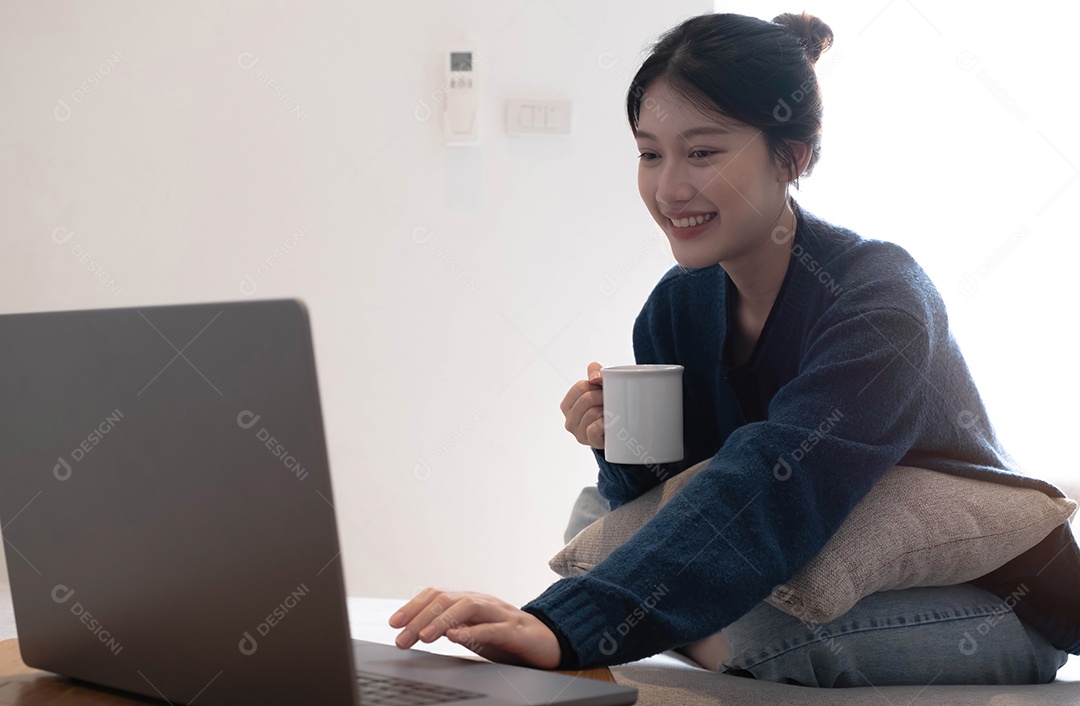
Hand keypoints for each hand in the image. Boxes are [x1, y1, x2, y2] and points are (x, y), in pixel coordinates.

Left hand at [389, 588, 560, 668]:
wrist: (549, 642)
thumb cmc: (508, 638)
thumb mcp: (474, 632)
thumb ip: (452, 628)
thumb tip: (419, 630)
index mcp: (470, 602)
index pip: (437, 595)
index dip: (413, 606)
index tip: (394, 623)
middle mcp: (483, 603)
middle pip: (447, 599)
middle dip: (420, 618)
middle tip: (402, 638)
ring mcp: (500, 614)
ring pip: (468, 607)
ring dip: (442, 621)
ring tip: (424, 636)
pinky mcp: (516, 631)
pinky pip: (492, 628)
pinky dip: (472, 631)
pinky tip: (455, 637)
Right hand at [561, 361, 604, 449]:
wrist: (618, 431)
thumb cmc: (606, 405)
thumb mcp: (599, 385)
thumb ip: (594, 371)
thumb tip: (595, 378)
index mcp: (567, 405)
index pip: (580, 387)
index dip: (595, 386)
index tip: (604, 390)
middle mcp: (569, 420)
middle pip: (587, 399)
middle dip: (602, 397)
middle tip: (611, 401)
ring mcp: (578, 433)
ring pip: (592, 413)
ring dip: (606, 411)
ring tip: (611, 413)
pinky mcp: (589, 442)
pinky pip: (594, 429)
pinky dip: (603, 424)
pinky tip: (609, 423)